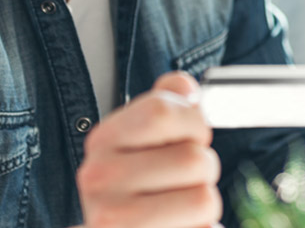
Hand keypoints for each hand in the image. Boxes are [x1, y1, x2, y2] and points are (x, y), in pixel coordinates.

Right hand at [76, 71, 222, 227]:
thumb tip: (186, 89)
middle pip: (193, 159)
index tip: (193, 135)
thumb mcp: (142, 136)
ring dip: (203, 204)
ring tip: (179, 208)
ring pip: (204, 199)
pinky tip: (178, 226)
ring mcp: (114, 220)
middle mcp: (100, 180)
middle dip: (204, 170)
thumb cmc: (136, 184)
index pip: (162, 111)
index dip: (193, 122)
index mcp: (103, 140)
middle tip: (183, 181)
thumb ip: (166, 101)